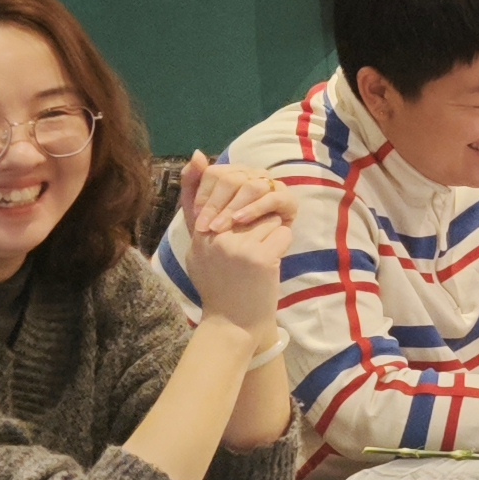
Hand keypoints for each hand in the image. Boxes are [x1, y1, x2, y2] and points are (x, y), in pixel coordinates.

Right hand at [176, 153, 297, 334]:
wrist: (233, 324)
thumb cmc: (219, 283)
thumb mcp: (198, 244)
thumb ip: (196, 204)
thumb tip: (198, 155)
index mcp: (199, 231)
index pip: (218, 189)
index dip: (237, 199)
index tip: (242, 216)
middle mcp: (213, 235)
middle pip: (251, 200)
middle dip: (259, 218)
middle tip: (252, 246)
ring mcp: (236, 246)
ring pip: (269, 217)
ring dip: (271, 233)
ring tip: (258, 259)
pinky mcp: (258, 258)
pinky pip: (283, 232)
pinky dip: (282, 246)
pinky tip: (270, 265)